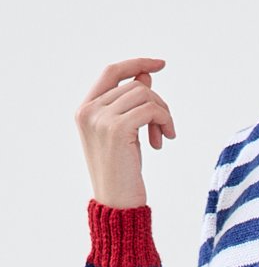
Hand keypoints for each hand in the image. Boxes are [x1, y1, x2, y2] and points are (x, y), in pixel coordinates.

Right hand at [75, 58, 175, 208]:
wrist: (116, 202)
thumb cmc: (122, 169)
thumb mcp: (126, 131)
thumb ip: (131, 103)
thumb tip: (145, 75)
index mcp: (85, 109)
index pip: (111, 73)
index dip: (136, 63)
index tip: (160, 64)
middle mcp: (88, 110)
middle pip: (135, 85)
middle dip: (158, 103)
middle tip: (165, 128)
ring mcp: (100, 118)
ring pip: (145, 94)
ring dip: (163, 114)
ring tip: (165, 135)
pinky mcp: (116, 128)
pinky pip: (152, 109)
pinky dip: (165, 121)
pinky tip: (164, 141)